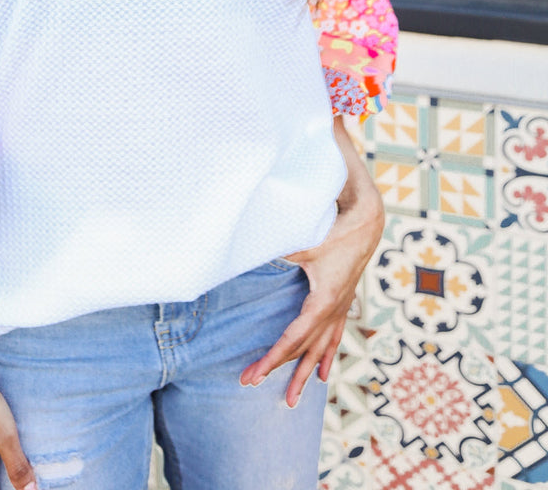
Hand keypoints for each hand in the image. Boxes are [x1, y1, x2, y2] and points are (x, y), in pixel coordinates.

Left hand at [240, 116, 383, 407]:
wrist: (367, 218)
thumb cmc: (334, 226)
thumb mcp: (305, 239)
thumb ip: (279, 244)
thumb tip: (247, 245)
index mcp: (323, 301)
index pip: (293, 338)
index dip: (272, 358)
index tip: (252, 376)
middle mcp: (333, 310)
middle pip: (304, 349)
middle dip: (279, 370)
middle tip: (251, 384)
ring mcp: (341, 307)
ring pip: (322, 348)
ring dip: (305, 372)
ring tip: (294, 398)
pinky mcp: (343, 300)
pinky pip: (334, 336)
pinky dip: (326, 356)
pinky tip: (323, 372)